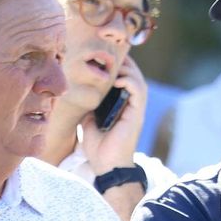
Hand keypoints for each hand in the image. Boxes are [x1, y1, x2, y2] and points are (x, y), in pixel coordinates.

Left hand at [77, 53, 147, 174]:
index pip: (124, 80)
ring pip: (138, 81)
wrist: (106, 166)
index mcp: (121, 106)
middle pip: (133, 76)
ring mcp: (136, 110)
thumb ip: (90, 107)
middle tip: (110, 54)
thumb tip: (81, 93)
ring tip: (115, 65)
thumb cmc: (99, 147)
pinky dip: (130, 82)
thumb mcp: (89, 121)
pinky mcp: (137, 114)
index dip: (118, 67)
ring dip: (128, 70)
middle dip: (124, 63)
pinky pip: (139, 92)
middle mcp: (131, 106)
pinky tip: (118, 80)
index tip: (104, 57)